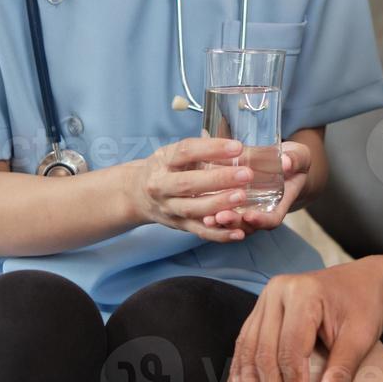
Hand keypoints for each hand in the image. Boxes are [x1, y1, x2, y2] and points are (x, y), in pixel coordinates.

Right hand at [127, 137, 253, 241]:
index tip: (237, 148)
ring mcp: (169, 208)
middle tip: (246, 174)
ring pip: (193, 209)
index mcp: (163, 161)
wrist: (136, 195)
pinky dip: (220, 234)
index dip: (211, 148)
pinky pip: (199, 231)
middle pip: (188, 184)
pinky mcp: (179, 226)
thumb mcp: (175, 153)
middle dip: (218, 179)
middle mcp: (162, 185)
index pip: (186, 151)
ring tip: (242, 197)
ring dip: (219, 204)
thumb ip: (202, 150)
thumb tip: (237, 147)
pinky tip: (238, 232)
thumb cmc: (166, 168)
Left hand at [202, 140, 313, 233]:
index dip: (261, 220)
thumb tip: (286, 162)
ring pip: (233, 224)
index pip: (272, 219)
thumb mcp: (299, 157)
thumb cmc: (293, 160)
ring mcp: (247, 209)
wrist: (283, 162)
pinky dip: (212, 214)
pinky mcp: (233, 202)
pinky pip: (223, 213)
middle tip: (219, 217)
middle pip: (248, 226)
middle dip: (234, 223)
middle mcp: (262, 210)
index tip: (249, 215)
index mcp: (280, 202)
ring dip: (219, 223)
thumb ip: (295, 160)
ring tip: (207, 218)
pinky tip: (199, 209)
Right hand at [226, 257, 382, 381]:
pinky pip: (245, 342)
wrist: (364, 280)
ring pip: (249, 350)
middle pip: (266, 352)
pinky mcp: (262, 308)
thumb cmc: (365, 306)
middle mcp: (278, 291)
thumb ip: (344, 368)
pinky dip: (242, 372)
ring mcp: (266, 298)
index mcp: (304, 293)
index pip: (292, 351)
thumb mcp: (362, 335)